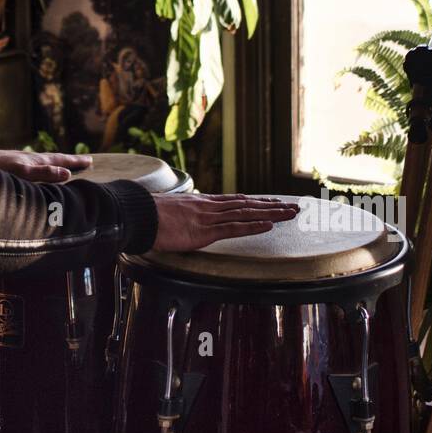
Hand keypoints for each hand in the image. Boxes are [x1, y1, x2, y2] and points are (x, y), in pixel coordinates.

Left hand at [0, 148, 92, 182]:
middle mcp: (31, 159)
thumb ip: (44, 173)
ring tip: (66, 164)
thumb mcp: (23, 173)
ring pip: (45, 161)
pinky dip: (44, 167)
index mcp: (36, 161)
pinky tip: (38, 170)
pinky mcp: (12, 165)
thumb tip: (67, 173)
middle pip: (55, 159)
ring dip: (58, 163)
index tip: (90, 161)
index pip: (61, 161)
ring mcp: (21, 161)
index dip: (75, 162)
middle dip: (71, 161)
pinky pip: (35, 166)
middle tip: (87, 160)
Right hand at [150, 193, 299, 251]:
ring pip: (247, 213)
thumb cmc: (148, 216)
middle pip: (247, 204)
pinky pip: (234, 228)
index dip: (256, 202)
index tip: (272, 202)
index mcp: (202, 203)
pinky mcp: (205, 231)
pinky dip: (253, 225)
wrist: (137, 215)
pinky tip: (269, 224)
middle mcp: (210, 207)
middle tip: (294, 207)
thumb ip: (182, 214)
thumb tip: (183, 219)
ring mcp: (208, 218)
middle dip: (272, 206)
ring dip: (271, 213)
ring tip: (291, 213)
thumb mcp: (169, 212)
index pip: (235, 201)